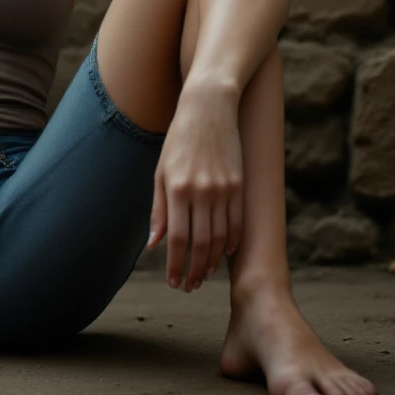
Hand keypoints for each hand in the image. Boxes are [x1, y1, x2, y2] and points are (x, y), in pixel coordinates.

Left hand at [146, 81, 243, 291]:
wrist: (208, 109)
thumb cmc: (178, 140)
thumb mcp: (161, 171)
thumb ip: (158, 209)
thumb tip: (154, 244)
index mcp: (177, 188)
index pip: (178, 239)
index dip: (176, 266)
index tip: (173, 282)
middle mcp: (201, 191)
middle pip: (201, 244)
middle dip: (194, 271)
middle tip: (189, 286)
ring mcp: (224, 189)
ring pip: (221, 238)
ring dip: (211, 263)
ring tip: (203, 276)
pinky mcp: (240, 186)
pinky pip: (237, 224)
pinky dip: (231, 244)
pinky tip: (222, 255)